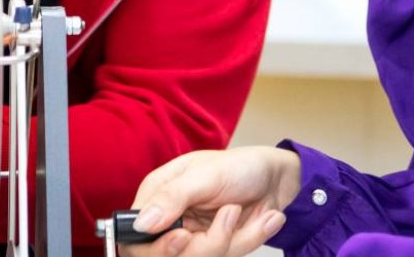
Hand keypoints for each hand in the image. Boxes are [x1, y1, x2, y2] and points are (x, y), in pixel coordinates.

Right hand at [122, 147, 299, 255]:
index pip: (135, 236)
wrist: (278, 177)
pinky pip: (229, 255)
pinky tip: (267, 218)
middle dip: (206, 244)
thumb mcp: (207, 174)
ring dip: (237, 236)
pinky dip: (252, 237)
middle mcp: (172, 220)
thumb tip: (142, 223)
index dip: (154, 246)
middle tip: (231, 214)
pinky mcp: (219, 247)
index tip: (183, 236)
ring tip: (252, 209)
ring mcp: (195, 237)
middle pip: (168, 256)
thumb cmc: (240, 165)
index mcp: (158, 195)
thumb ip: (173, 197)